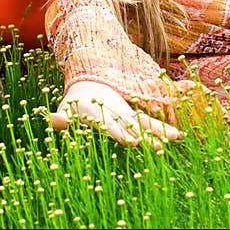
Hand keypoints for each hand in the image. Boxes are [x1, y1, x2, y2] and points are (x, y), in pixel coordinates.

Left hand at [48, 80, 182, 151]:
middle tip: (161, 147)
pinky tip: (179, 136)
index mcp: (100, 114)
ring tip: (179, 137)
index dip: (121, 134)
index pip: (111, 127)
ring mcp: (128, 113)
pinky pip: (150, 122)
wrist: (91, 82)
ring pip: (147, 122)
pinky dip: (164, 128)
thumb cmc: (75, 103)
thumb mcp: (66, 109)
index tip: (132, 143)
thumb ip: (61, 118)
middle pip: (135, 125)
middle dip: (148, 135)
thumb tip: (50, 118)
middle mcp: (118, 113)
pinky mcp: (134, 116)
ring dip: (161, 130)